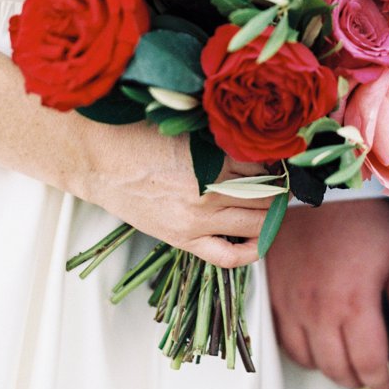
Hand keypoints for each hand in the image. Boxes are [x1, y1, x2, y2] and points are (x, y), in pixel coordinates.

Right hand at [77, 121, 271, 268]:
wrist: (103, 164)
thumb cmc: (142, 139)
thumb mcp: (190, 132)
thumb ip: (224, 144)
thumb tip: (258, 150)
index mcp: (212, 164)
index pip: (264, 169)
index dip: (277, 166)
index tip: (282, 163)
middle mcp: (209, 196)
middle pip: (265, 199)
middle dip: (280, 191)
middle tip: (285, 184)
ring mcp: (197, 222)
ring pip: (254, 225)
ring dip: (271, 216)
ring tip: (275, 206)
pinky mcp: (184, 240)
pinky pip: (227, 256)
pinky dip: (250, 251)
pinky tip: (261, 240)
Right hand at [266, 198, 388, 388]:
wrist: (315, 188)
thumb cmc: (360, 217)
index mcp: (356, 302)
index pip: (369, 363)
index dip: (379, 381)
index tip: (384, 384)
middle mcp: (321, 311)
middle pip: (337, 369)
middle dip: (356, 379)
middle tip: (365, 373)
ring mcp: (293, 305)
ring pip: (308, 360)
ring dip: (327, 367)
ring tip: (342, 359)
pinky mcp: (274, 296)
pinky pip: (282, 341)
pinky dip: (300, 350)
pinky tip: (314, 342)